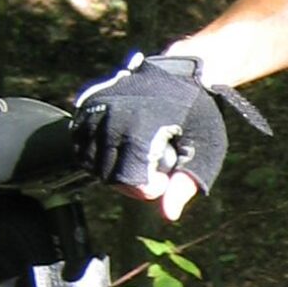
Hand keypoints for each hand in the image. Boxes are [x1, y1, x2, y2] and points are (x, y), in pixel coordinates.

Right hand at [68, 52, 266, 216]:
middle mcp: (113, 117)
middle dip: (130, 182)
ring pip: (90, 160)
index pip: (127, 180)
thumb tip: (168, 215)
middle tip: (153, 170)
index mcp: (140, 128)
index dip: (147, 189)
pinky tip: (119, 150)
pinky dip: (96, 153)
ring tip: (137, 158)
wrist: (182, 72)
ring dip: (112, 168)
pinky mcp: (89, 103)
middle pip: (107, 174)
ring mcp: (98, 108)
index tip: (164, 179)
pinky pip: (80, 143)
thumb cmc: (198, 113)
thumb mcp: (206, 149)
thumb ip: (187, 183)